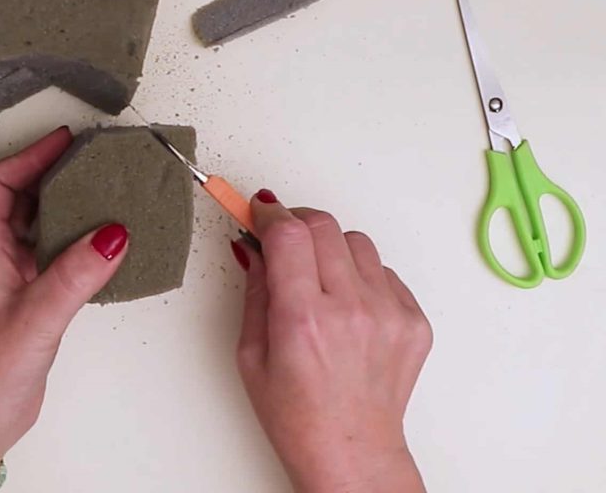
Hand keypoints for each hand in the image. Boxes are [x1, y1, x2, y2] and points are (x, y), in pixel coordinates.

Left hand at [0, 127, 128, 466]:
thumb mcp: (34, 320)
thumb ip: (73, 277)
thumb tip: (113, 234)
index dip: (28, 156)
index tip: (65, 142)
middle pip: (21, 196)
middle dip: (53, 170)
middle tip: (92, 156)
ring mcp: (17, 278)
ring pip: (40, 223)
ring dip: (68, 203)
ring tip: (104, 188)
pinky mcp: (35, 299)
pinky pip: (58, 253)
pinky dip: (80, 239)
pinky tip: (105, 241)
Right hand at [231, 189, 431, 492]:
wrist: (351, 452)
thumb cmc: (297, 415)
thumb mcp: (250, 355)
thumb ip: (255, 291)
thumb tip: (253, 247)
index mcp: (303, 319)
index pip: (289, 234)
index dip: (270, 214)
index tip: (260, 212)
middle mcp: (351, 310)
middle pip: (324, 225)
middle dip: (296, 223)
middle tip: (283, 238)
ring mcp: (389, 314)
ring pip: (357, 241)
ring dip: (331, 248)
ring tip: (318, 281)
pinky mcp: (414, 321)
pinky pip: (384, 271)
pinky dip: (360, 277)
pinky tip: (347, 308)